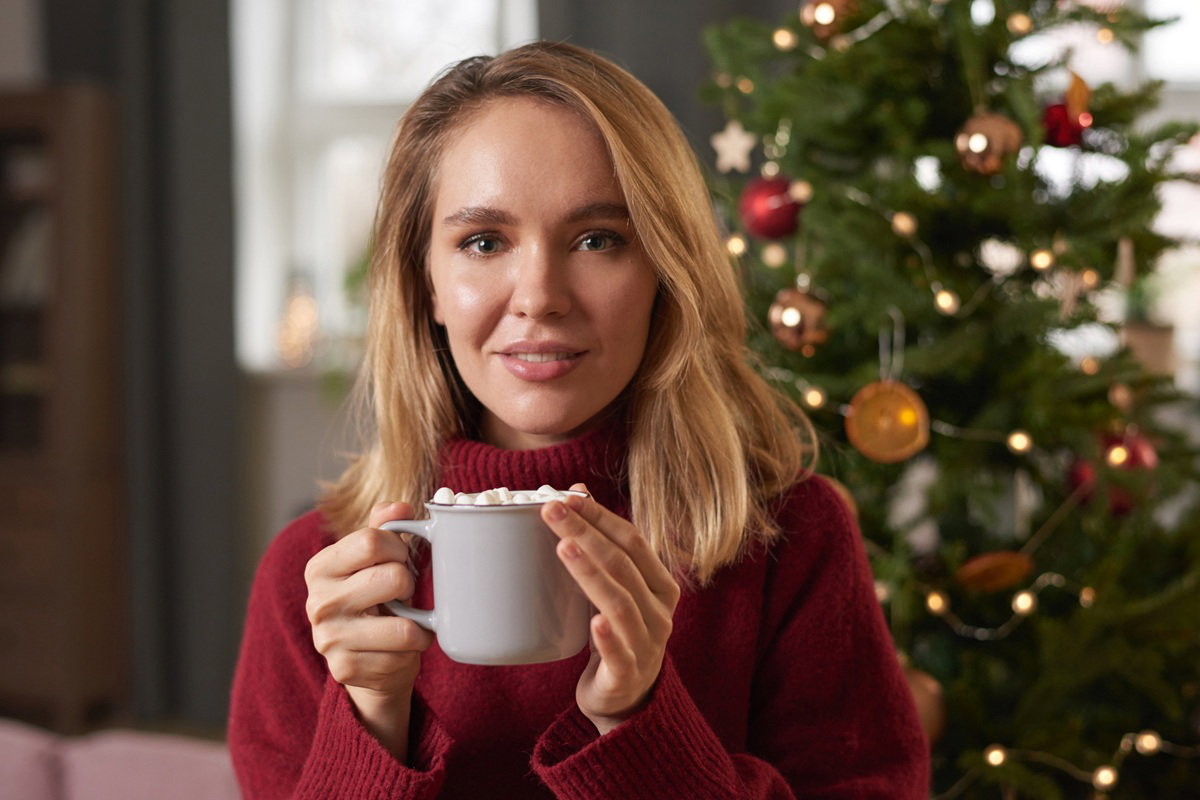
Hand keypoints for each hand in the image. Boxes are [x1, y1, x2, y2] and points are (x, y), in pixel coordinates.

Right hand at [304, 501, 434, 756]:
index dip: (399, 548)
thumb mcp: (373, 559)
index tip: (401, 558)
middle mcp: (318, 603)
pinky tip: (401, 648)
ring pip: (404, 626)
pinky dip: (412, 651)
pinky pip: (402, 656)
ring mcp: (329, 639)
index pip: (371, 541)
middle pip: (393, 578)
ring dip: (418, 624)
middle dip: (410, 585)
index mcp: (320, 567)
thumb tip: (400, 507)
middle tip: (403, 593)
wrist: (366, 658)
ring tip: (408, 621)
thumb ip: (383, 528)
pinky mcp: (345, 670)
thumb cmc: (374, 597)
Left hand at [542, 484, 680, 735]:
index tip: (568, 496)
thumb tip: (577, 492)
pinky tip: (593, 622)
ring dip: (591, 573)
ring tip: (564, 548)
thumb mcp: (615, 588)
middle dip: (587, 533)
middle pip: (623, 565)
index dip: (601, 516)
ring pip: (620, 603)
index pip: (633, 541)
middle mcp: (659, 612)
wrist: (627, 699)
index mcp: (660, 585)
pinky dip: (608, 637)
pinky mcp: (627, 675)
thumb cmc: (618, 633)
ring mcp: (646, 644)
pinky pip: (620, 654)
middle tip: (552, 510)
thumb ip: (603, 545)